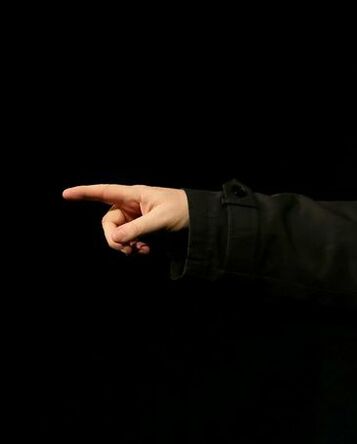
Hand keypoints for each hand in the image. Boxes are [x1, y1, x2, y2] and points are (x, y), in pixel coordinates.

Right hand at [62, 184, 189, 254]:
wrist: (203, 220)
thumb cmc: (184, 211)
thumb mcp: (161, 220)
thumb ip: (137, 229)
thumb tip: (114, 239)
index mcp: (134, 195)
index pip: (104, 192)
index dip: (84, 193)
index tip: (65, 194)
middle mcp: (132, 205)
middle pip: (109, 222)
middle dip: (113, 238)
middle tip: (126, 250)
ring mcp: (137, 218)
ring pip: (118, 234)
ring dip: (125, 245)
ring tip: (141, 252)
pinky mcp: (143, 230)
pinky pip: (129, 240)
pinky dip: (134, 247)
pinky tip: (146, 251)